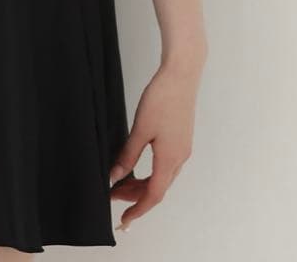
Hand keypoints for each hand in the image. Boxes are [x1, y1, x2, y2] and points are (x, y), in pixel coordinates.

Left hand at [107, 58, 202, 232]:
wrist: (181, 75)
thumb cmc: (162, 99)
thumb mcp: (140, 128)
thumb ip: (128, 155)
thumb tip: (115, 176)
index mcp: (170, 159)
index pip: (153, 195)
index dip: (137, 210)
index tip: (125, 220)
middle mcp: (180, 158)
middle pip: (158, 189)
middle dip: (136, 197)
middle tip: (114, 195)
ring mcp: (182, 149)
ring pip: (162, 178)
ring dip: (143, 184)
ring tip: (121, 181)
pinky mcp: (181, 139)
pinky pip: (166, 166)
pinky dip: (151, 172)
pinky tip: (137, 165)